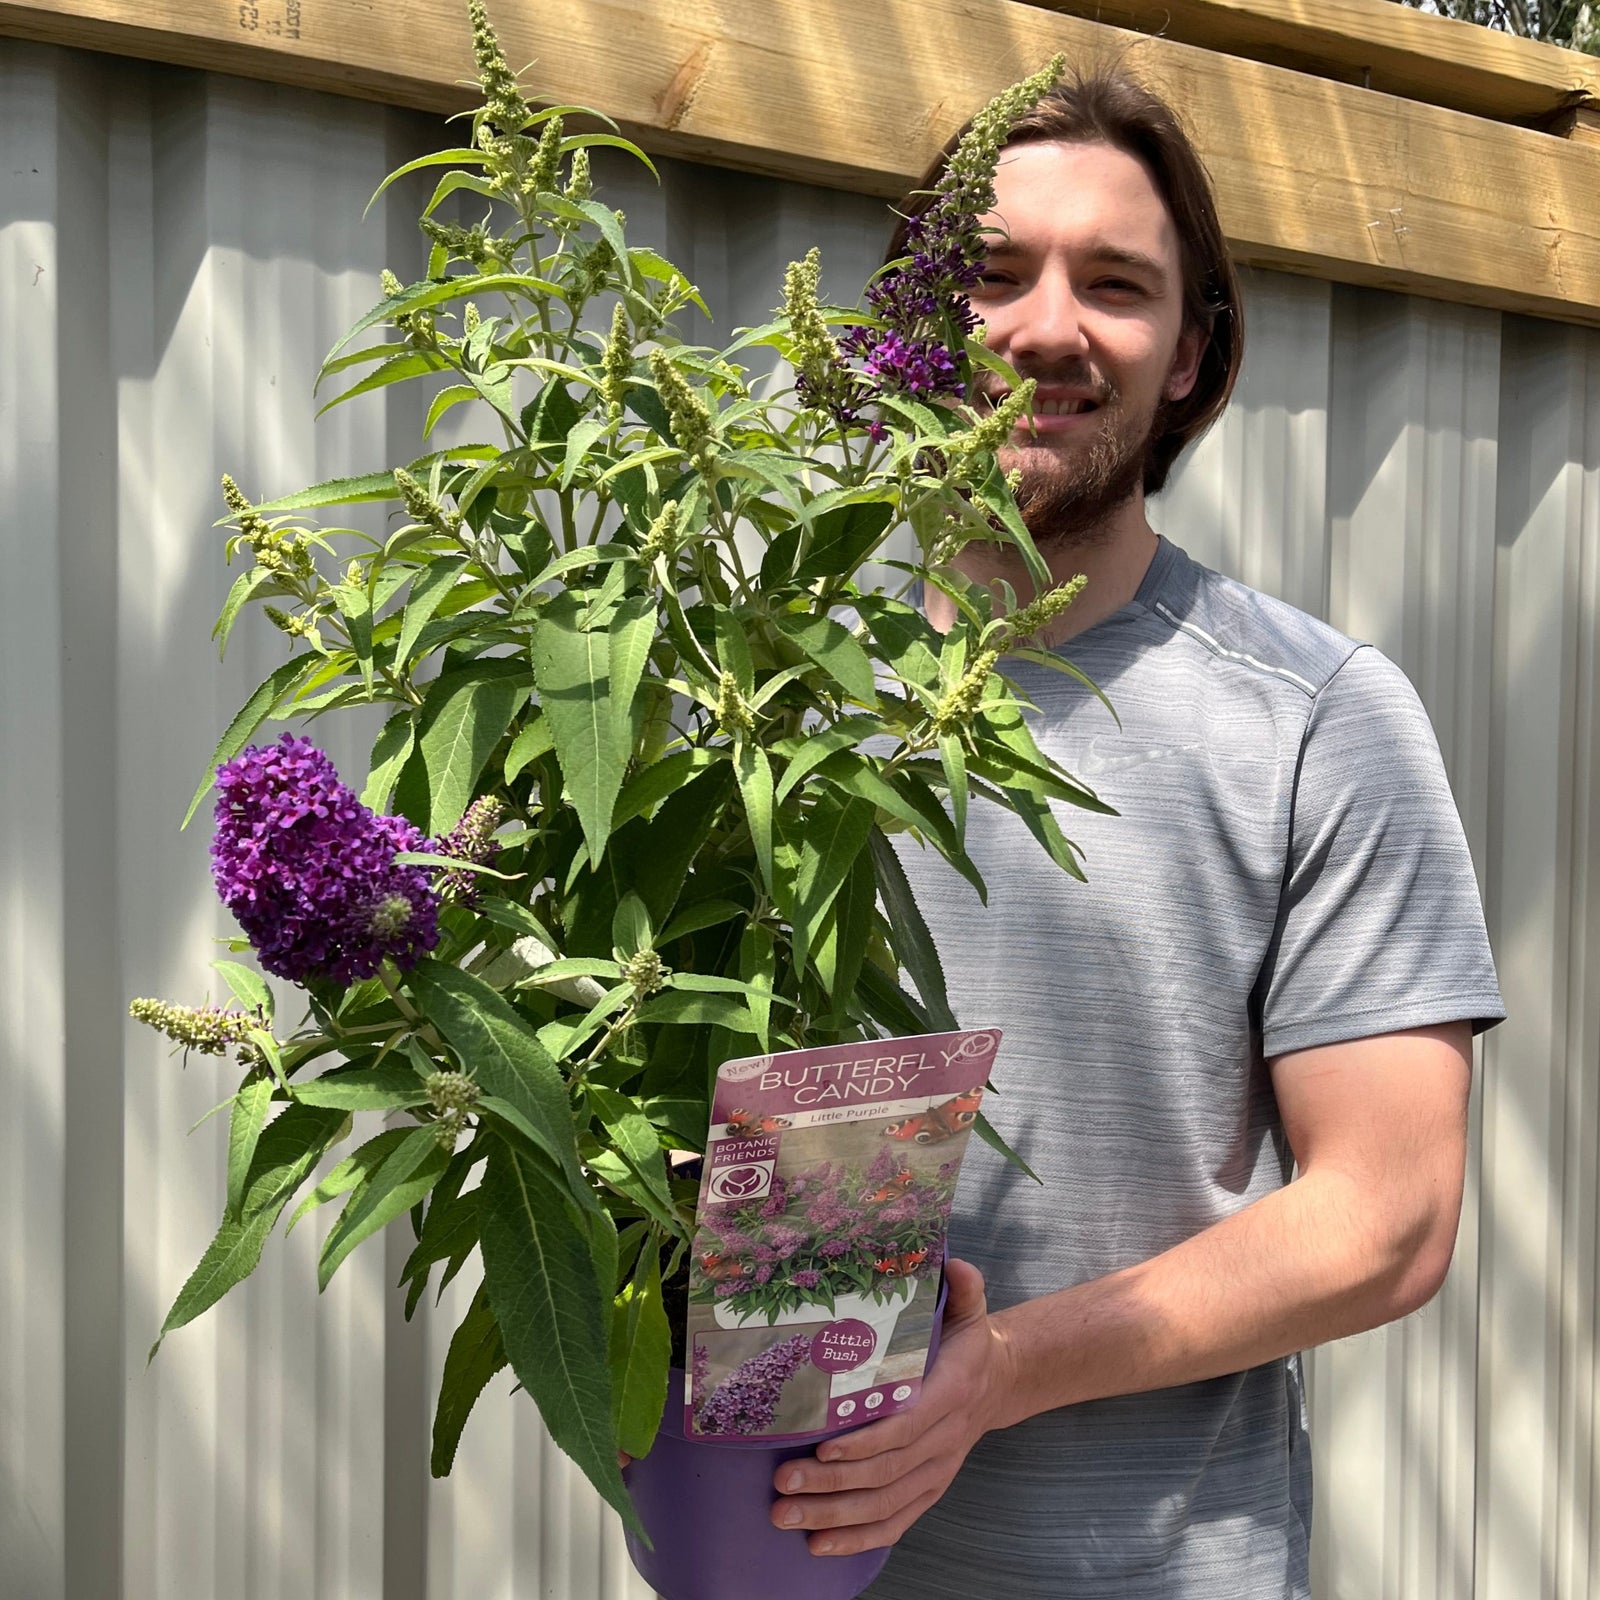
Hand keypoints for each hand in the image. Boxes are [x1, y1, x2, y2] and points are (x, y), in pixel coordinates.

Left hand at [769, 1257, 1012, 1555]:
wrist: (1000, 1380)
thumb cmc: (968, 1340)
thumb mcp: (971, 1308)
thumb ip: (965, 1287)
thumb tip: (954, 1262)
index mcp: (951, 1393)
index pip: (907, 1425)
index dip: (866, 1440)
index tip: (823, 1444)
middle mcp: (944, 1439)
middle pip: (886, 1471)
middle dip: (832, 1481)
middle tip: (783, 1481)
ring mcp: (936, 1470)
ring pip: (885, 1503)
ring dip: (835, 1515)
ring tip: (786, 1515)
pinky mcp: (928, 1489)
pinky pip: (896, 1522)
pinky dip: (859, 1539)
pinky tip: (821, 1546)